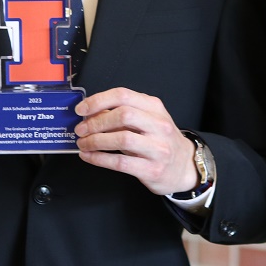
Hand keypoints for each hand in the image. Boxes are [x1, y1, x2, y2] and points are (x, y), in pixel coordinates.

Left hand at [74, 88, 197, 195]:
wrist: (184, 166)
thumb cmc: (160, 141)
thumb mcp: (148, 121)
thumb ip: (123, 115)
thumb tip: (91, 114)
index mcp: (155, 107)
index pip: (124, 95)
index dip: (99, 101)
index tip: (82, 109)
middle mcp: (159, 125)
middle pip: (123, 115)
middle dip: (96, 122)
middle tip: (81, 129)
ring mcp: (158, 148)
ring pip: (122, 139)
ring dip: (96, 141)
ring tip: (83, 144)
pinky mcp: (152, 169)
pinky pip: (120, 163)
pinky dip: (99, 158)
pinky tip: (89, 156)